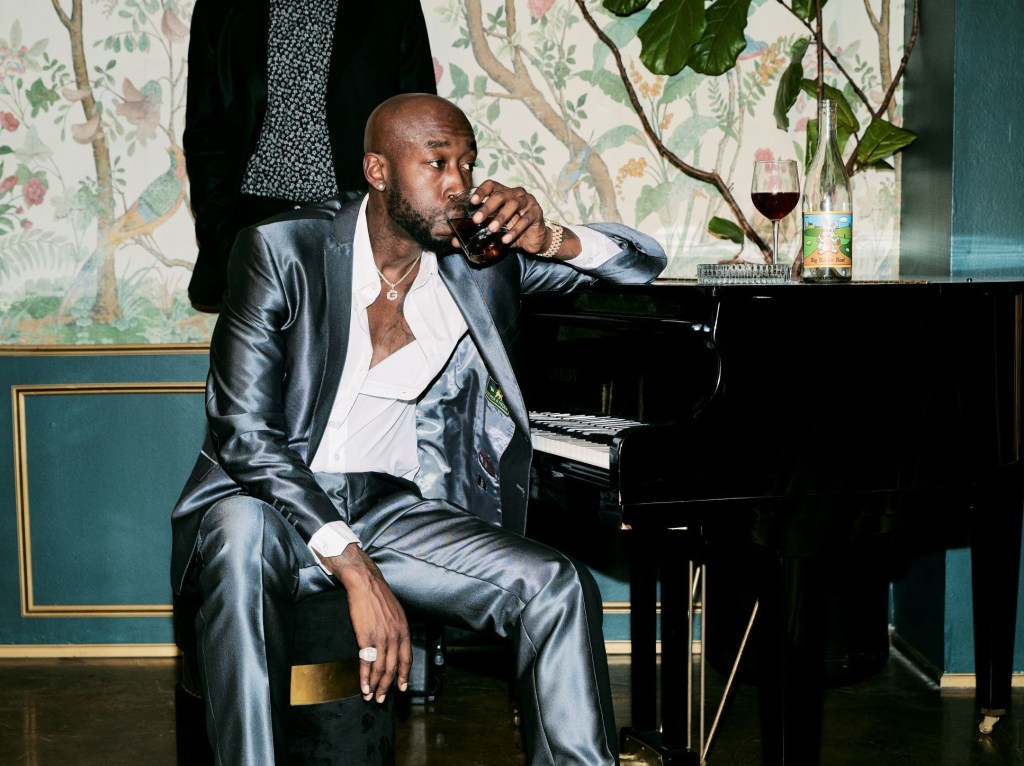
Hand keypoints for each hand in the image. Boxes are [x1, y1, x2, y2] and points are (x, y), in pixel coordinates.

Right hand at [318, 545, 410, 702]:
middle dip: (388, 686)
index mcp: (404, 630)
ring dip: (375, 685)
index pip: (406, 658)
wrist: (365, 583)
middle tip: (382, 699)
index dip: (404, 675)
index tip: (401, 688)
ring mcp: (380, 637)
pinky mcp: (365, 637)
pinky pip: (366, 662)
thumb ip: (397, 629)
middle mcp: (395, 636)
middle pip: (393, 668)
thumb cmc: (379, 596)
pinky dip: (364, 677)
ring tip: (371, 696)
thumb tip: (396, 644)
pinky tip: (363, 685)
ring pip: (380, 668)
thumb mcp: (396, 612)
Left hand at [468, 180, 571, 256]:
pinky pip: (525, 219)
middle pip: (500, 195)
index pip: (492, 185)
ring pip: (513, 204)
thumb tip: (454, 242)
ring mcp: (528, 201)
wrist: (533, 239)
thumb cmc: (512, 230)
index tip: (472, 201)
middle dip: (487, 207)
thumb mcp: (493, 232)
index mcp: (504, 193)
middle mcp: (516, 193)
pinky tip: (507, 239)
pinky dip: (515, 230)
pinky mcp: (536, 213)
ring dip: (501, 217)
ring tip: (492, 229)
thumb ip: (476, 234)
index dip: (482, 191)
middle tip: (477, 220)